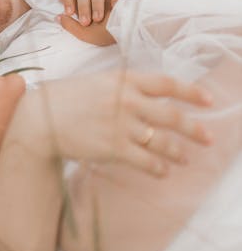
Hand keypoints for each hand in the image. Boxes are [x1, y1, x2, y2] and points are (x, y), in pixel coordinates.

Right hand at [28, 71, 212, 177]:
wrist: (41, 117)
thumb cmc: (69, 97)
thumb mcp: (99, 81)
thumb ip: (125, 85)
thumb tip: (152, 95)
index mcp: (124, 79)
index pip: (167, 83)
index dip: (191, 92)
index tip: (208, 100)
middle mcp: (127, 101)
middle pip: (172, 115)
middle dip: (195, 129)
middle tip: (208, 138)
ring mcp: (122, 125)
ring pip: (163, 142)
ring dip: (179, 152)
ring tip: (185, 158)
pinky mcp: (114, 149)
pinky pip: (147, 162)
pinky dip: (159, 169)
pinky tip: (163, 171)